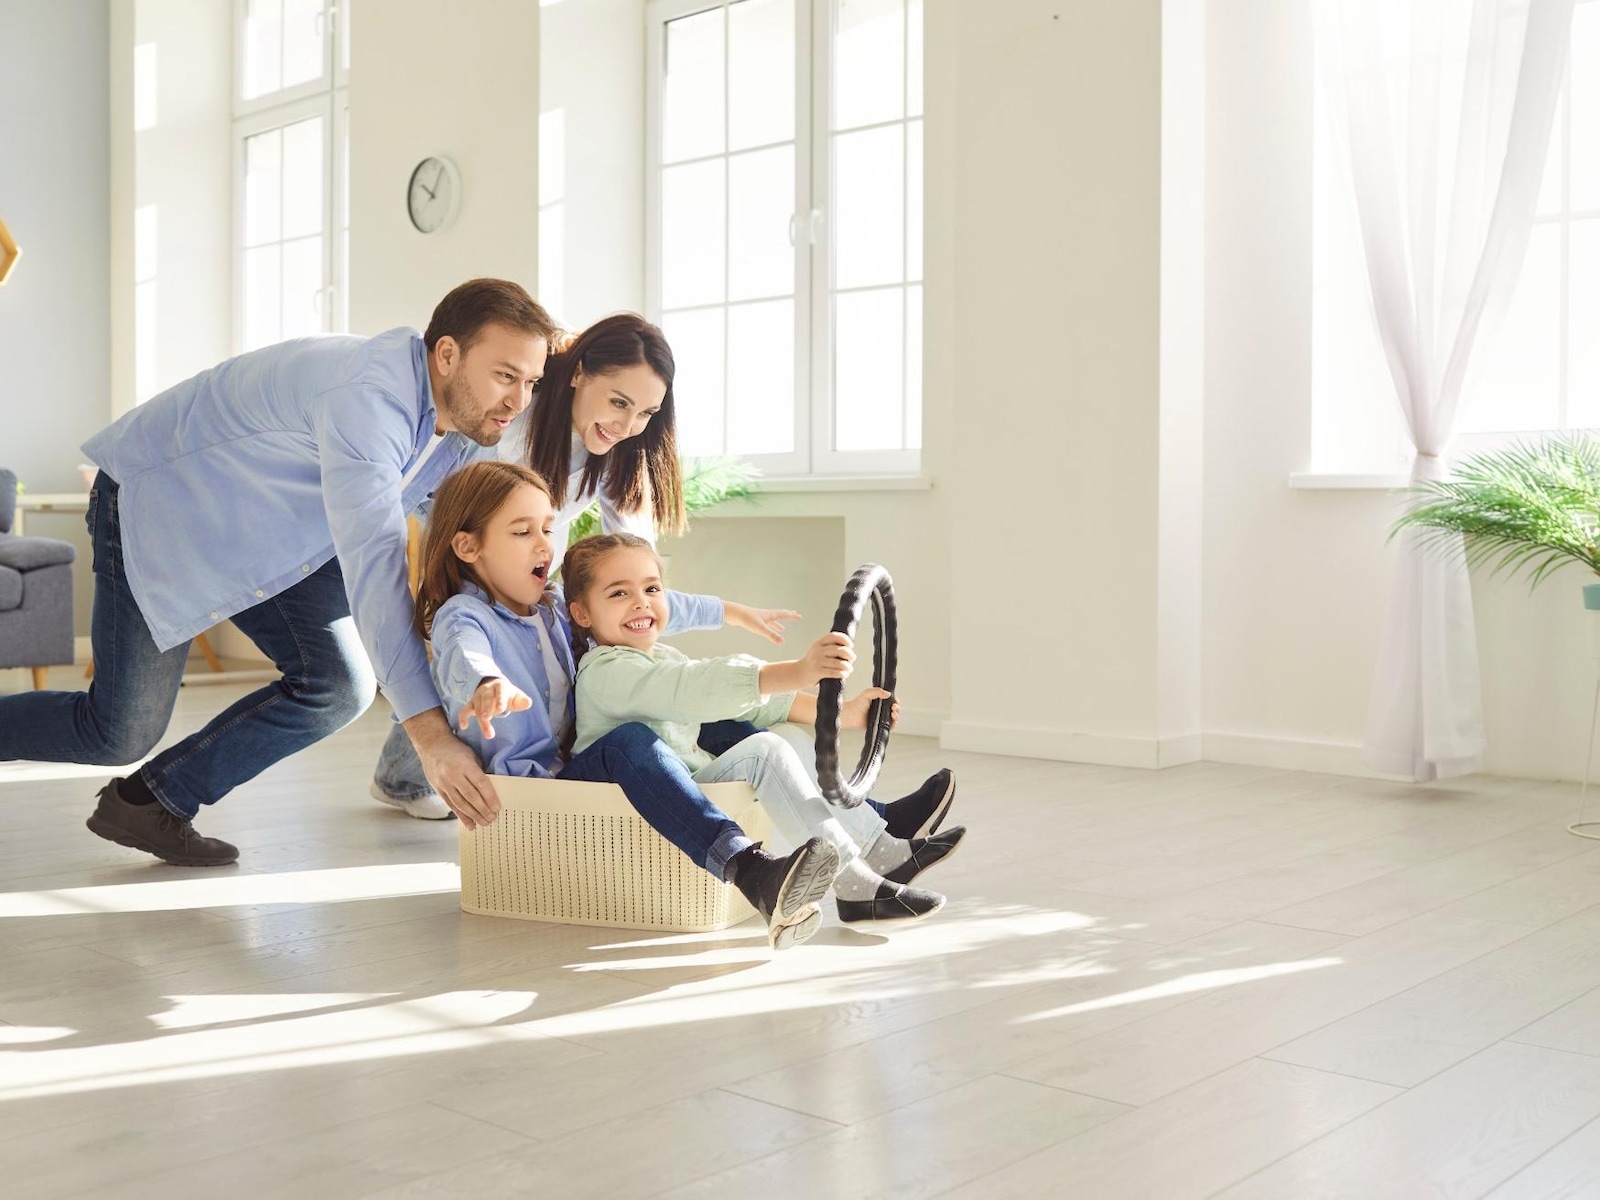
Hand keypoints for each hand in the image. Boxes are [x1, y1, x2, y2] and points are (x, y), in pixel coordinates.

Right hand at [402, 709, 501, 829]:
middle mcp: (453, 774)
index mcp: (464, 764)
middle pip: (470, 796)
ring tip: (484, 823)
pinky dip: (461, 816)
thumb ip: (479, 772)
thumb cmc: (456, 749)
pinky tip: (470, 824)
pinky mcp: (438, 789)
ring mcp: (444, 783)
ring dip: (473, 816)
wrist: (431, 744)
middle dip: (483, 810)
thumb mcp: (471, 755)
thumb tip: (491, 791)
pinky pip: (451, 805)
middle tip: (493, 819)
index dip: (490, 797)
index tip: (497, 808)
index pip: (480, 783)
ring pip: (460, 803)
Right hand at [457, 676, 532, 740]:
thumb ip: (522, 700)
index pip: (500, 691)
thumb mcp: (516, 696)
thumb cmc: (507, 695)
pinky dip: (463, 717)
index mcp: (500, 686)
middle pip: (485, 698)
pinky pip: (465, 710)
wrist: (494, 687)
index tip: (501, 709)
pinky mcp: (471, 704)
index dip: (500, 699)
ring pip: (477, 707)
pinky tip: (464, 727)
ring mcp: (477, 696)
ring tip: (489, 734)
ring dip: (482, 721)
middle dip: (486, 708)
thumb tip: (529, 702)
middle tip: (487, 717)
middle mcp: (487, 690)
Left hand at [724, 601, 801, 644]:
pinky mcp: (753, 621)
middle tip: (794, 615)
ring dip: (778, 624)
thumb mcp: (760, 629)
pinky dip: (768, 627)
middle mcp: (765, 615)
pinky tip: (766, 630)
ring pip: (771, 620)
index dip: (792, 616)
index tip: (799, 616)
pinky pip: (764, 624)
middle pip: (779, 615)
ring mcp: (759, 617)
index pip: (783, 614)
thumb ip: (771, 635)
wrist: (733, 614)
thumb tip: (782, 642)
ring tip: (782, 629)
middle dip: (788, 616)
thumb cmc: (747, 619)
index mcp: (769, 615)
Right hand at [798, 631, 853, 685]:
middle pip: (838, 650)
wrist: (799, 673)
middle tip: (852, 659)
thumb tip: (849, 650)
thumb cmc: (813, 662)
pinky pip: (833, 672)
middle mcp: (818, 650)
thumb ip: (830, 647)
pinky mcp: (818, 671)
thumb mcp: (819, 650)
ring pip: (838, 663)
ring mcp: (817, 661)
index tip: (850, 645)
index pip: (833, 636)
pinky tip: (845, 674)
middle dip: (849, 654)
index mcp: (819, 643)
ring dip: (847, 666)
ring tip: (849, 668)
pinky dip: (842, 673)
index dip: (844, 639)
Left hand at [840, 687, 896, 729]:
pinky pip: (889, 726)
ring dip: (896, 716)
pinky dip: (893, 724)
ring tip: (893, 713)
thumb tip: (888, 694)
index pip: (891, 701)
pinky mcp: (879, 726)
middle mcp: (881, 710)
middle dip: (897, 708)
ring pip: (894, 718)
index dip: (895, 701)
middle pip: (894, 709)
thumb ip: (877, 691)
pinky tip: (892, 721)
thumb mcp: (867, 693)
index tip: (895, 701)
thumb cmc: (856, 704)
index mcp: (880, 701)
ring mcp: (881, 718)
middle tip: (893, 707)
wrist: (851, 715)